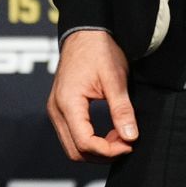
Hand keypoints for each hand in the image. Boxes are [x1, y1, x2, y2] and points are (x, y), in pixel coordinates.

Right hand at [45, 29, 136, 161]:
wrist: (84, 32)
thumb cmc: (99, 50)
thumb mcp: (115, 79)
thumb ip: (121, 109)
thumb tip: (130, 137)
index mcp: (68, 102)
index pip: (85, 143)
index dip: (109, 150)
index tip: (129, 144)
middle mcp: (56, 109)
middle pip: (75, 151)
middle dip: (102, 154)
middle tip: (126, 143)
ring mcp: (55, 109)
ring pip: (72, 147)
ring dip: (96, 149)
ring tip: (119, 136)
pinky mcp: (60, 108)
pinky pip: (71, 135)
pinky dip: (90, 140)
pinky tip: (109, 131)